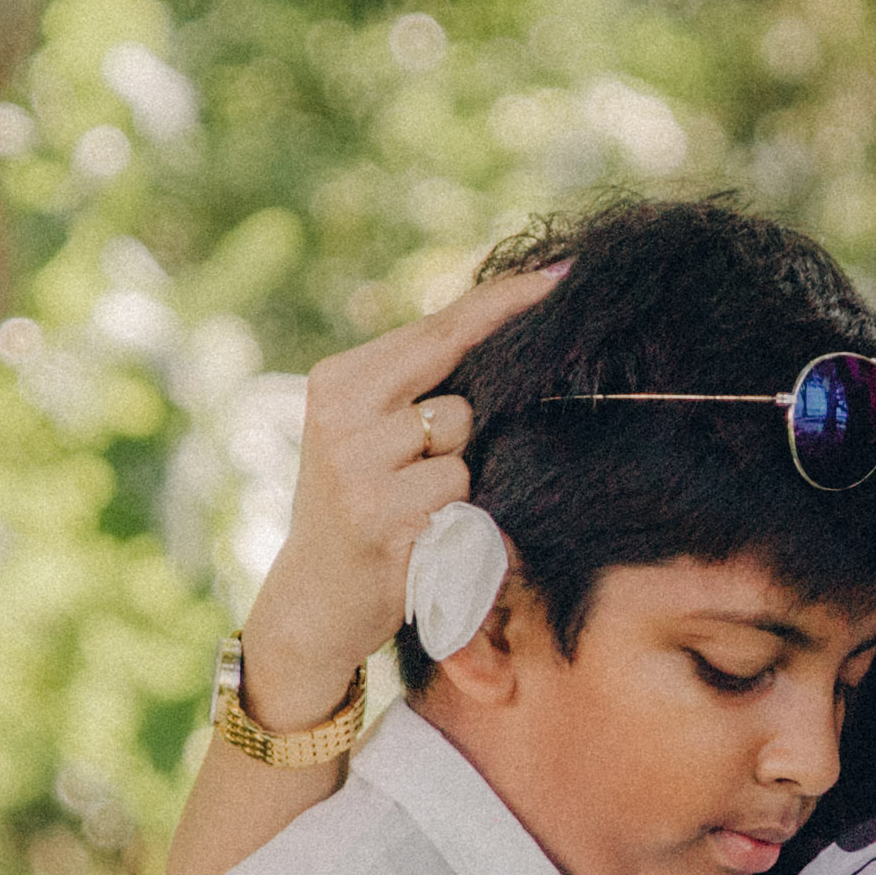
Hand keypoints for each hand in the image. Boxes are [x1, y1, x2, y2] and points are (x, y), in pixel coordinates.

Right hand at [235, 260, 562, 728]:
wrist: (312, 601)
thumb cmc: (359, 505)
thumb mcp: (368, 431)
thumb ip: (419, 384)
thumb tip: (506, 326)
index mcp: (338, 379)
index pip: (436, 327)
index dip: (504, 299)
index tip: (563, 273)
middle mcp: (341, 412)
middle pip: (456, 372)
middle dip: (484, 392)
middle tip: (458, 428)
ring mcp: (358, 465)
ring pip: (464, 433)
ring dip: (462, 467)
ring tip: (419, 501)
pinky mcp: (381, 516)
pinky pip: (459, 488)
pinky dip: (458, 509)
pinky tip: (421, 530)